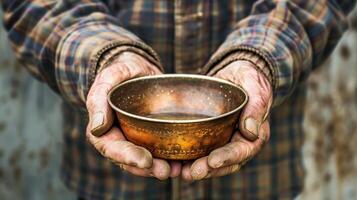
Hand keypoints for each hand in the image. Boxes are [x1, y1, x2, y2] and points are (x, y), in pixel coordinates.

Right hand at [86, 52, 180, 179]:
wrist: (139, 69)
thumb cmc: (121, 71)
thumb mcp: (109, 77)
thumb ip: (99, 98)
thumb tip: (96, 128)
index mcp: (104, 129)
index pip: (112, 148)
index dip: (127, 157)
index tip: (145, 161)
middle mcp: (119, 138)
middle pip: (130, 160)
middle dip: (147, 168)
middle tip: (165, 171)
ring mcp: (136, 139)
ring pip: (146, 160)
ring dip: (160, 167)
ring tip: (178, 170)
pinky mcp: (152, 136)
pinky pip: (159, 151)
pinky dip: (171, 158)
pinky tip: (185, 162)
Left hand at [182, 60, 272, 179]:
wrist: (235, 75)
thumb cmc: (249, 78)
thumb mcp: (255, 86)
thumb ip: (256, 106)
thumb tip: (251, 132)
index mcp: (254, 135)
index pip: (243, 150)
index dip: (228, 157)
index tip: (213, 161)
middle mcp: (238, 142)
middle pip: (225, 162)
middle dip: (209, 169)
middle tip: (193, 172)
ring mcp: (222, 140)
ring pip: (210, 160)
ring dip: (197, 167)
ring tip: (181, 172)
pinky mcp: (208, 136)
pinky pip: (199, 149)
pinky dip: (188, 157)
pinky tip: (174, 160)